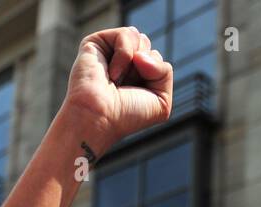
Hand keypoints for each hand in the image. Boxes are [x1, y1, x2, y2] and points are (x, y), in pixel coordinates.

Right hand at [62, 26, 172, 154]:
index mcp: (135, 74)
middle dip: (145, 67)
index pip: (156, 57)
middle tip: (125, 87)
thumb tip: (141, 54)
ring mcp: (108, 51)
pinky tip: (111, 73)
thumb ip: (165, 71)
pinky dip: (124, 54)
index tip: (135, 96)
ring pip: (140, 38)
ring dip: (136, 62)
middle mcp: (121, 61)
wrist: (100, 118)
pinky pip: (126, 34)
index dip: (154, 76)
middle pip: (148, 45)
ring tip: (117, 80)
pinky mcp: (95, 43)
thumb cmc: (126, 116)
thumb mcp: (161, 100)